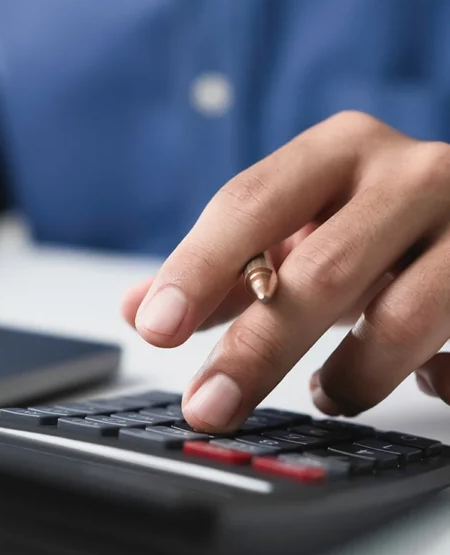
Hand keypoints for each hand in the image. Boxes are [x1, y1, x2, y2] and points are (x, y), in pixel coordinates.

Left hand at [121, 111, 449, 431]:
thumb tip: (135, 308)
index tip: (156, 327)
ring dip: (351, 376)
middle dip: (257, 349)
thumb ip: (222, 268)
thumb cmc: (373, 222)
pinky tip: (424, 385)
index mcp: (339, 149)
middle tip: (207, 405)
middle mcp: (413, 173)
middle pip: (322, 268)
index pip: (250, 204)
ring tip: (325, 395)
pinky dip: (433, 379)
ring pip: (404, 318)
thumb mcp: (299, 230)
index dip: (197, 268)